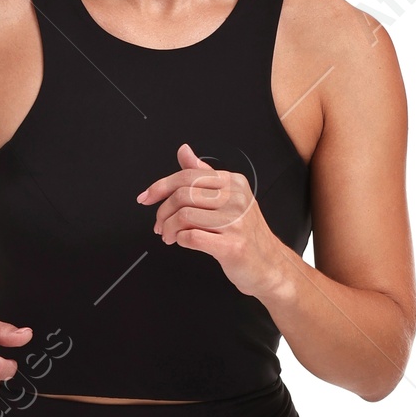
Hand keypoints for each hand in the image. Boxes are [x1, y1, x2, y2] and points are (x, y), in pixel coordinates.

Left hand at [137, 143, 284, 298]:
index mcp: (234, 183)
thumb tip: (184, 151)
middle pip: (182, 195)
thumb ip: (205, 175)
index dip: (160, 187)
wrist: (270, 265)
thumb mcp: (229, 198)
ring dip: (168, 229)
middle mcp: (236, 199)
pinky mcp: (232, 246)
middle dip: (162, 212)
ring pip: (183, 216)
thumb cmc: (246, 233)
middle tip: (159, 224)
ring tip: (169, 236)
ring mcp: (235, 223)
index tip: (146, 197)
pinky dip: (180, 240)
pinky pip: (192, 237)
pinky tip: (183, 242)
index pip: (187, 176)